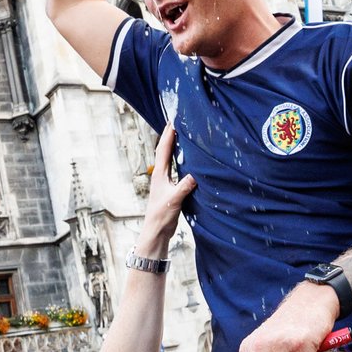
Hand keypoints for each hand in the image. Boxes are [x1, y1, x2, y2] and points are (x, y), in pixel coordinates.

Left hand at [138, 124, 196, 254]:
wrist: (156, 231)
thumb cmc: (161, 216)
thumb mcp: (174, 200)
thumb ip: (184, 187)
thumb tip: (195, 175)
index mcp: (160, 175)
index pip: (164, 150)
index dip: (169, 135)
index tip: (174, 120)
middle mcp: (160, 175)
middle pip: (164, 150)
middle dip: (169, 135)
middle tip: (176, 121)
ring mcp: (164, 181)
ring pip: (168, 158)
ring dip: (172, 145)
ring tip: (179, 134)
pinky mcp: (169, 188)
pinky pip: (173, 168)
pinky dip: (177, 159)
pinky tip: (183, 159)